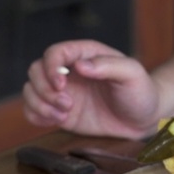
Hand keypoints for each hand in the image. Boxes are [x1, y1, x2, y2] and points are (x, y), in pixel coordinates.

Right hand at [23, 40, 159, 137]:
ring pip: (30, 90)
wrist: (143, 118)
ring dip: (40, 104)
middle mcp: (68, 71)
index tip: (61, 85)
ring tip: (63, 115)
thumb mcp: (131, 74)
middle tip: (67, 104)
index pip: (54, 53)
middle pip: (36, 70)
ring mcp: (62, 92)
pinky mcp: (59, 112)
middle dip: (44, 89)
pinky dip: (36, 116)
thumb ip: (108, 65)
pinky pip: (33, 111)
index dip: (51, 68)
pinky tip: (56, 120)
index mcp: (84, 55)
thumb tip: (80, 65)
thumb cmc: (140, 91)